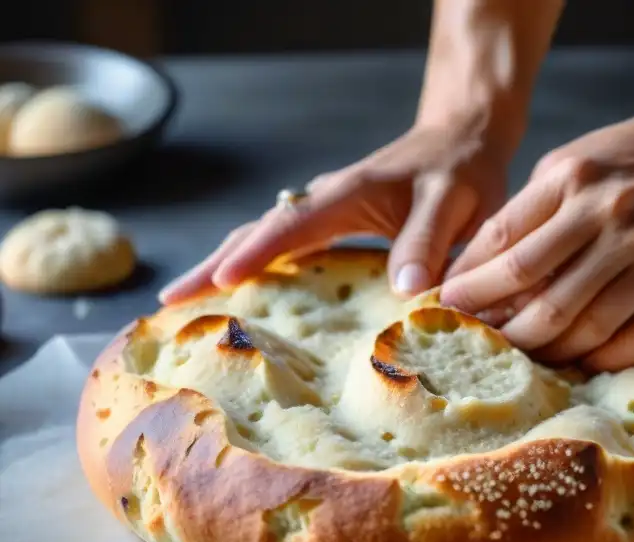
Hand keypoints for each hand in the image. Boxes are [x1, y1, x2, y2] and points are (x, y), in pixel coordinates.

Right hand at [159, 120, 509, 303]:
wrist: (462, 141)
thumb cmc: (460, 171)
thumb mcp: (454, 203)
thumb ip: (428, 241)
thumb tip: (403, 290)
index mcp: (348, 195)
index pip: (290, 226)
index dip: (255, 254)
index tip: (217, 281)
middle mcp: (326, 201)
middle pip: (257, 232)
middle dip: (212, 265)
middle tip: (169, 303)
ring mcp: (326, 214)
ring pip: (265, 240)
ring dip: (225, 268)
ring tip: (188, 306)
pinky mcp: (335, 226)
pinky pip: (287, 250)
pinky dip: (259, 271)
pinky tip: (249, 300)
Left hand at [440, 87, 633, 370]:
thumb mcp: (585, 157)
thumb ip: (539, 207)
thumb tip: (484, 267)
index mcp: (575, 177)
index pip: (502, 243)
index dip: (469, 283)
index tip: (446, 307)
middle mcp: (612, 213)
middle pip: (535, 293)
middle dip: (498, 327)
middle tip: (479, 345)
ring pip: (583, 324)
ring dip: (545, 350)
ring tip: (525, 358)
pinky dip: (601, 358)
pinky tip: (581, 362)